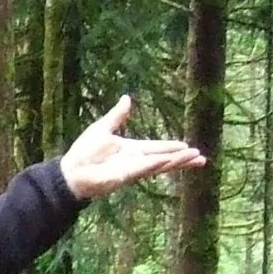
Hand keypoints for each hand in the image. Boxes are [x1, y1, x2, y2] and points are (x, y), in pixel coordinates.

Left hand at [57, 95, 206, 198]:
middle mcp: (136, 161)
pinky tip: (172, 161)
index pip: (157, 147)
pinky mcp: (127, 176)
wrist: (71, 170)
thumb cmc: (84, 152)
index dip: (172, 147)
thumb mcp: (103, 127)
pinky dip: (159, 164)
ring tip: (196, 159)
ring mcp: (133, 170)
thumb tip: (127, 98)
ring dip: (178, 162)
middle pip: (165, 159)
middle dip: (183, 158)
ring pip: (161, 165)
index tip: (188, 146)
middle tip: (201, 158)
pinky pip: (147, 168)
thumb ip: (118, 115)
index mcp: (132, 150)